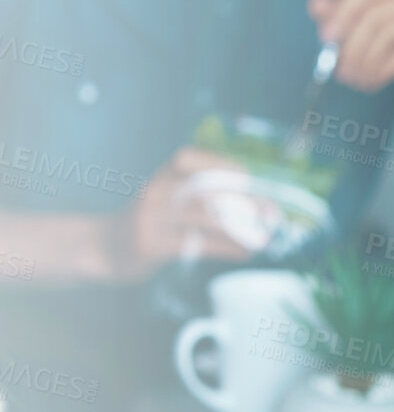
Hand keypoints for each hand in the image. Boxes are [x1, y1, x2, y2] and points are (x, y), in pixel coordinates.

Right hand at [109, 147, 258, 278]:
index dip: (221, 165)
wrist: (103, 250)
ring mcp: (151, 218)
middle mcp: (155, 192)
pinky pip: (196, 244)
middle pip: (204, 190)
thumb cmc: (150, 223)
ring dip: (240, 228)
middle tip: (272, 214)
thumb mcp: (168, 199)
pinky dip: (226, 248)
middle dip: (244, 202)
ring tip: (264, 238)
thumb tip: (254, 200)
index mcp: (161, 177)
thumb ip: (200, 194)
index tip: (249, 179)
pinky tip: (244, 253)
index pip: (190, 159)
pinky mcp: (152, 245)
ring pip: (204, 217)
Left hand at [307, 0, 393, 110]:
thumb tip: (315, 3)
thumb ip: (341, 16)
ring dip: (364, 61)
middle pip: (373, 14)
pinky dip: (381, 71)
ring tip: (356, 79)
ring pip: (385, 34)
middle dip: (350, 44)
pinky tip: (374, 82)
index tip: (325, 38)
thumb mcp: (367, 34)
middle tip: (339, 68)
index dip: (340, 13)